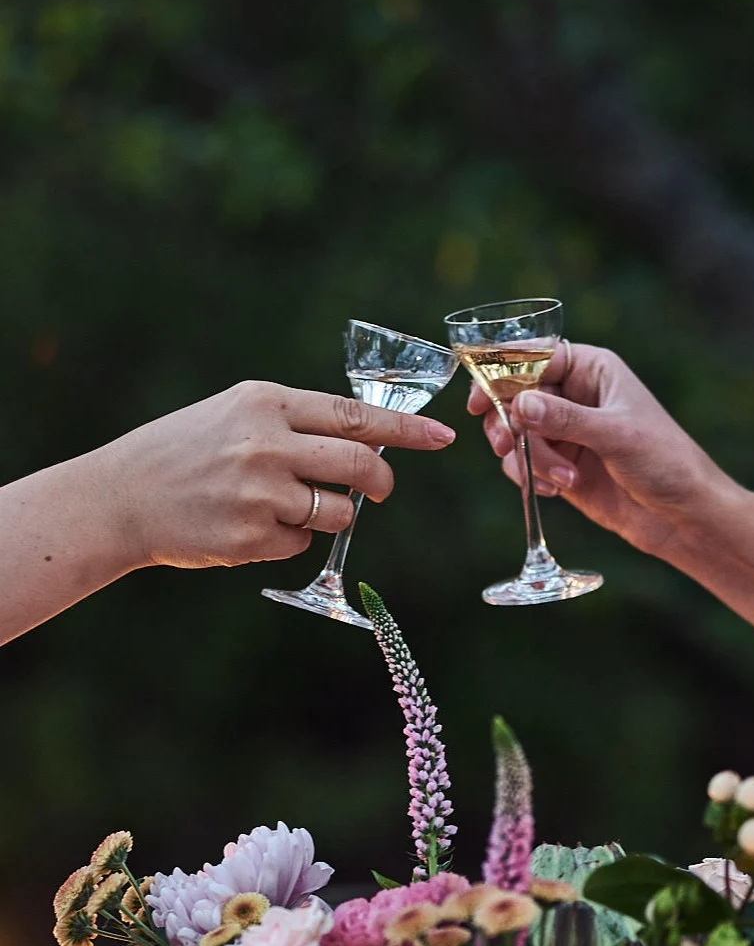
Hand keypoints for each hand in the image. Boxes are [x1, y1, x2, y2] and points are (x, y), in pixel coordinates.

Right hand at [98, 381, 455, 569]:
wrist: (119, 497)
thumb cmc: (184, 450)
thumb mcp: (236, 413)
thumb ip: (296, 420)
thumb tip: (367, 438)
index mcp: (265, 402)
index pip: (355, 415)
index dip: (406, 430)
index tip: (442, 438)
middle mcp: (266, 444)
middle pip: (362, 466)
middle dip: (381, 483)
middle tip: (380, 490)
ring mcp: (258, 494)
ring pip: (339, 512)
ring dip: (332, 514)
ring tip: (288, 506)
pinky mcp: (250, 538)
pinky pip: (302, 544)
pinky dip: (291, 539)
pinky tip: (251, 526)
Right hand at [467, 343, 725, 555]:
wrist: (682, 515)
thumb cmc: (665, 461)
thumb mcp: (616, 435)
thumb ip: (565, 419)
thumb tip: (519, 403)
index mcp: (591, 370)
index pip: (533, 357)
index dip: (501, 373)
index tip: (481, 398)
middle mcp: (572, 395)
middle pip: (513, 395)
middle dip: (509, 422)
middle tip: (507, 443)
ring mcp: (563, 431)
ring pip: (515, 432)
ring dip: (528, 458)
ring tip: (562, 480)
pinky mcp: (558, 464)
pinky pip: (522, 463)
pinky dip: (530, 477)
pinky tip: (559, 491)